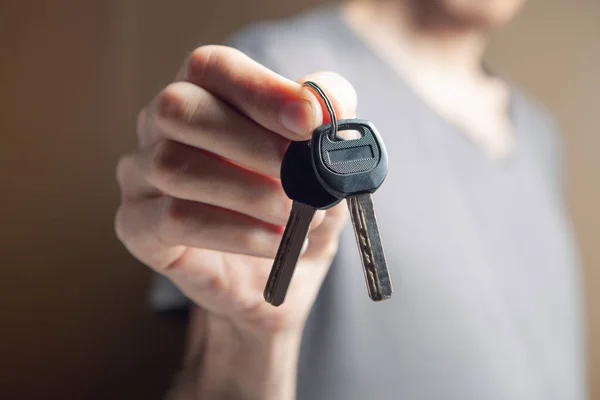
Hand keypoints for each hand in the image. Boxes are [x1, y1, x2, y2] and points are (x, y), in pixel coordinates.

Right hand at [115, 46, 356, 335]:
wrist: (283, 274)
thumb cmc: (299, 204)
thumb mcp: (327, 161)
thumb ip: (329, 122)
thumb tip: (324, 105)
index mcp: (203, 95)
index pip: (212, 67)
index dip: (261, 90)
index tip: (311, 122)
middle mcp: (159, 127)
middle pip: (178, 108)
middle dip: (250, 142)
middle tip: (303, 177)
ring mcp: (141, 176)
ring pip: (173, 166)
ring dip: (250, 193)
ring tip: (297, 215)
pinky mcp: (137, 227)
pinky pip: (175, 220)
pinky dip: (237, 232)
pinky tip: (276, 242)